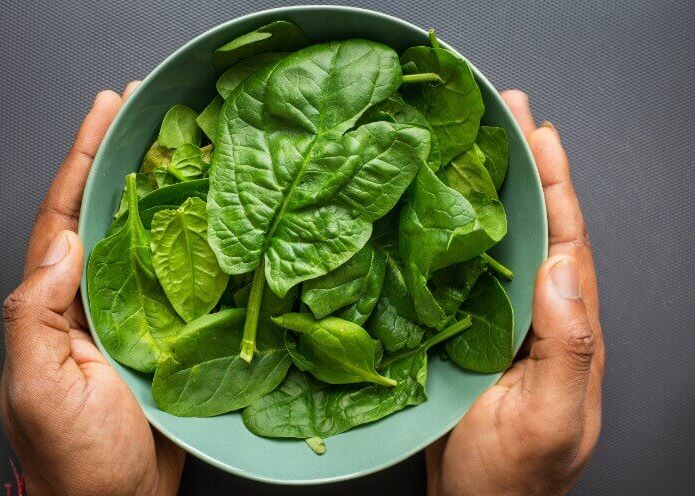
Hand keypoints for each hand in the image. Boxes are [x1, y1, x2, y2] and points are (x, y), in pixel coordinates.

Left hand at [0, 84, 184, 495]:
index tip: (107, 110)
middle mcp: (92, 298)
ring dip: (162, 190)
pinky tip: (213, 217)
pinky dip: (194, 241)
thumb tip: (61, 245)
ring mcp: (131, 313)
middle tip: (149, 110)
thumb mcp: (36, 387)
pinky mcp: (167, 332)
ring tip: (185, 146)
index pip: (64, 215)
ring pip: (146, 238)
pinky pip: (180, 276)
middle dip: (121, 158)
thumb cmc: (74, 457)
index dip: (82, 158)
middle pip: (106, 212)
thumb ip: (35, 315)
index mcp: (55, 302)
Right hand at [426, 90, 604, 495]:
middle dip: (524, 165)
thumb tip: (564, 268)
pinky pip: (461, 270)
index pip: (567, 238)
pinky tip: (434, 207)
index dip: (555, 182)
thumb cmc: (513, 477)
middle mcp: (537, 312)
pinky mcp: (465, 330)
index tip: (538, 132)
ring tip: (470, 142)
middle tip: (505, 112)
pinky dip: (452, 232)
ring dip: (487, 190)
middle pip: (535, 225)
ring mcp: (500, 320)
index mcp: (568, 325)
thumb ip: (569, 347)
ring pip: (498, 241)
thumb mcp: (550, 418)